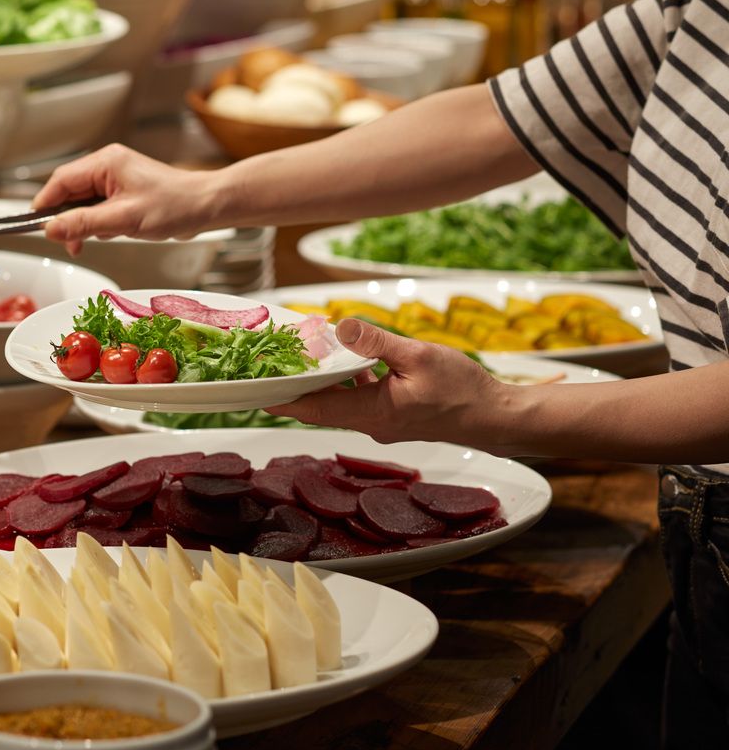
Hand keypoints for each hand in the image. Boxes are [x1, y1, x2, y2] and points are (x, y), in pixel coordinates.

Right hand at [32, 144, 232, 253]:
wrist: (206, 207)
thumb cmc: (174, 206)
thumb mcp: (123, 220)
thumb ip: (84, 224)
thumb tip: (51, 229)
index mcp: (105, 163)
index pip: (61, 181)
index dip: (45, 205)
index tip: (36, 225)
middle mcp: (108, 166)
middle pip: (69, 192)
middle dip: (66, 218)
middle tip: (68, 241)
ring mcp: (116, 179)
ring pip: (83, 202)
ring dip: (83, 223)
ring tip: (92, 240)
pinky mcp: (124, 192)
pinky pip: (99, 207)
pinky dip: (98, 224)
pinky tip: (109, 233)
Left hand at [266, 319, 520, 453]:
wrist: (496, 418)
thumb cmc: (464, 391)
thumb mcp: (420, 357)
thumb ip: (378, 342)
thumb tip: (342, 327)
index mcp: (372, 412)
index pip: (313, 408)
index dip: (281, 398)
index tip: (253, 390)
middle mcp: (371, 422)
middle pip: (320, 405)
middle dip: (296, 385)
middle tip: (270, 364)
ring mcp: (382, 421)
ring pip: (340, 401)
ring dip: (323, 381)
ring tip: (303, 357)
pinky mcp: (394, 415)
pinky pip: (360, 398)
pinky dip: (349, 381)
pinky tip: (350, 360)